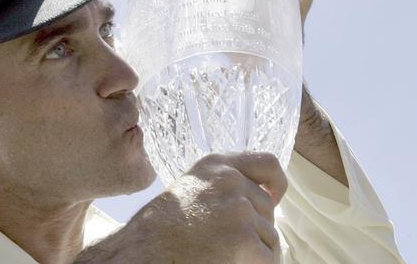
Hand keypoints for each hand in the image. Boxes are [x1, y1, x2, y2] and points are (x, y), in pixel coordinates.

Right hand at [75, 152, 286, 262]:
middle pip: (268, 209)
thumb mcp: (189, 189)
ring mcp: (239, 209)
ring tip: (219, 253)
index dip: (276, 183)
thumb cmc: (157, 229)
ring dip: (254, 250)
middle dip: (255, 227)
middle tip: (223, 241)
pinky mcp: (244, 239)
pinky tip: (228, 263)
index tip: (274, 197)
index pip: (267, 162)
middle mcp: (230, 180)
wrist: (140, 251)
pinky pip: (269, 258)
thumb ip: (221, 187)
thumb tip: (261, 201)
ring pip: (270, 236)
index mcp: (216, 165)